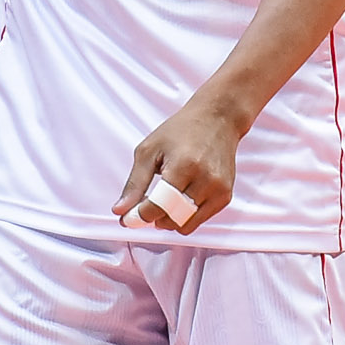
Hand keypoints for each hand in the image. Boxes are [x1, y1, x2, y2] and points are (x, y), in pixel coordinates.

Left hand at [113, 94, 241, 235]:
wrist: (217, 119)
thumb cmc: (181, 131)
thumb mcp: (149, 150)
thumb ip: (135, 183)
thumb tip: (120, 211)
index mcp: (184, 166)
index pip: (158, 206)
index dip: (139, 216)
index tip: (128, 217)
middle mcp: (205, 180)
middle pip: (172, 219)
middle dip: (153, 218)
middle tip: (144, 206)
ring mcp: (218, 190)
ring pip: (185, 225)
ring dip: (168, 219)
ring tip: (162, 200)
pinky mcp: (225, 196)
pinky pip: (198, 221)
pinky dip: (184, 216)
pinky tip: (178, 199)